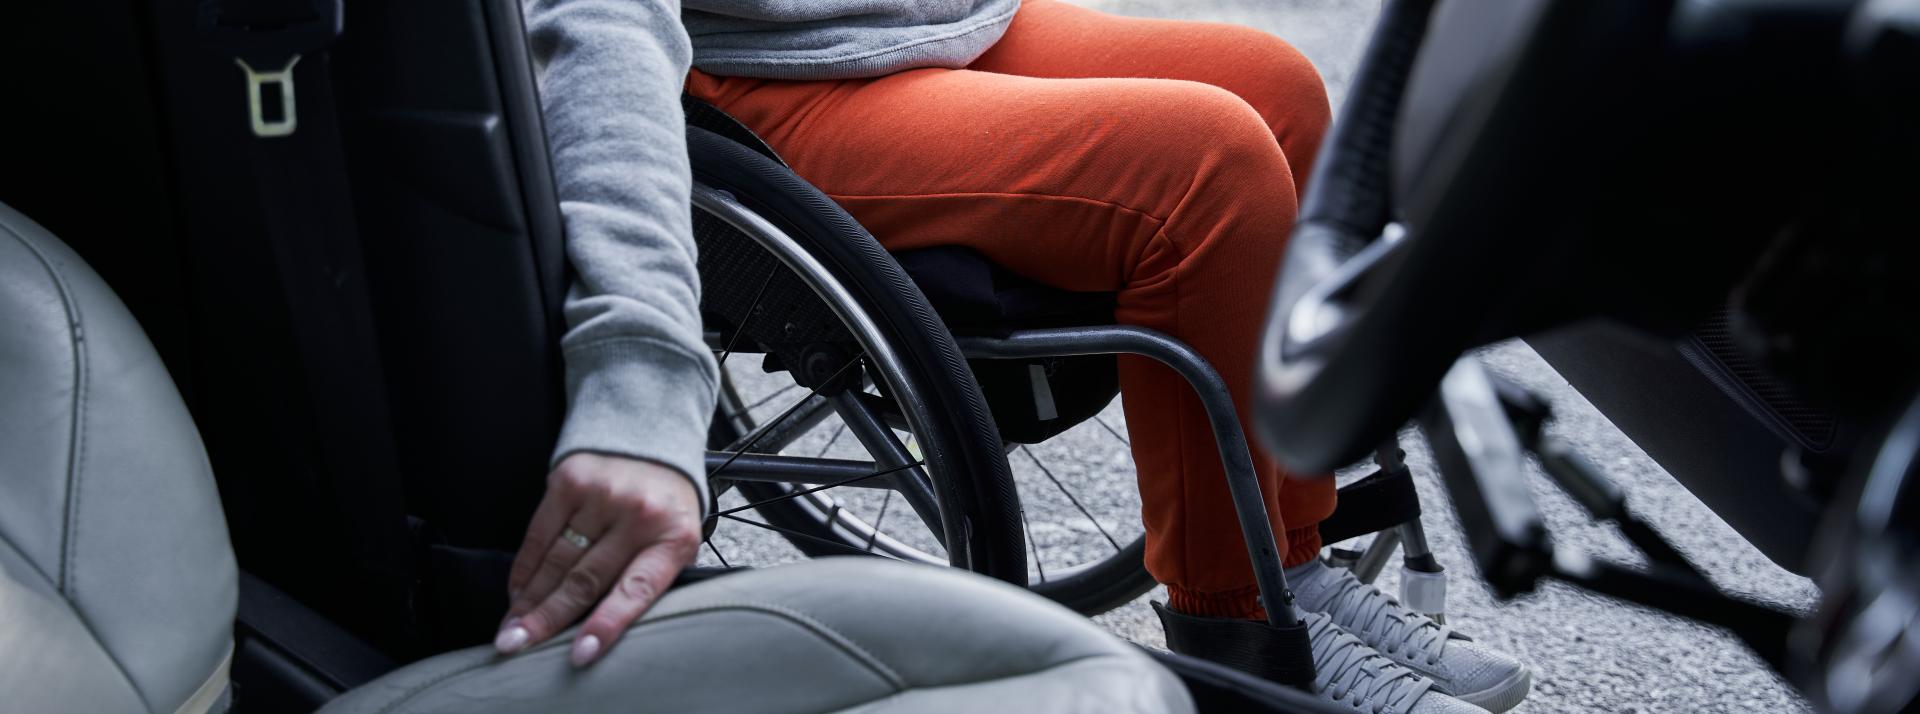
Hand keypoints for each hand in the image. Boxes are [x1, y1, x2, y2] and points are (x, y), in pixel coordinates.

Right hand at [495, 452, 701, 665]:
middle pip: (585, 579)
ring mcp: (603, 494)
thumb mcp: (672, 545)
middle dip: (546, 619)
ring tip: (511, 630)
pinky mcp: (571, 479)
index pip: (637, 590)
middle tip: (517, 647)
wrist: (652, 441)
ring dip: (529, 600)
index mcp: (673, 538)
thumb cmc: (662, 510)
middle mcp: (639, 514)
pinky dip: (525, 568)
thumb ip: (643, 581)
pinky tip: (516, 592)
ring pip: (557, 561)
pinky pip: (539, 534)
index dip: (606, 625)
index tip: (578, 655)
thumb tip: (592, 633)